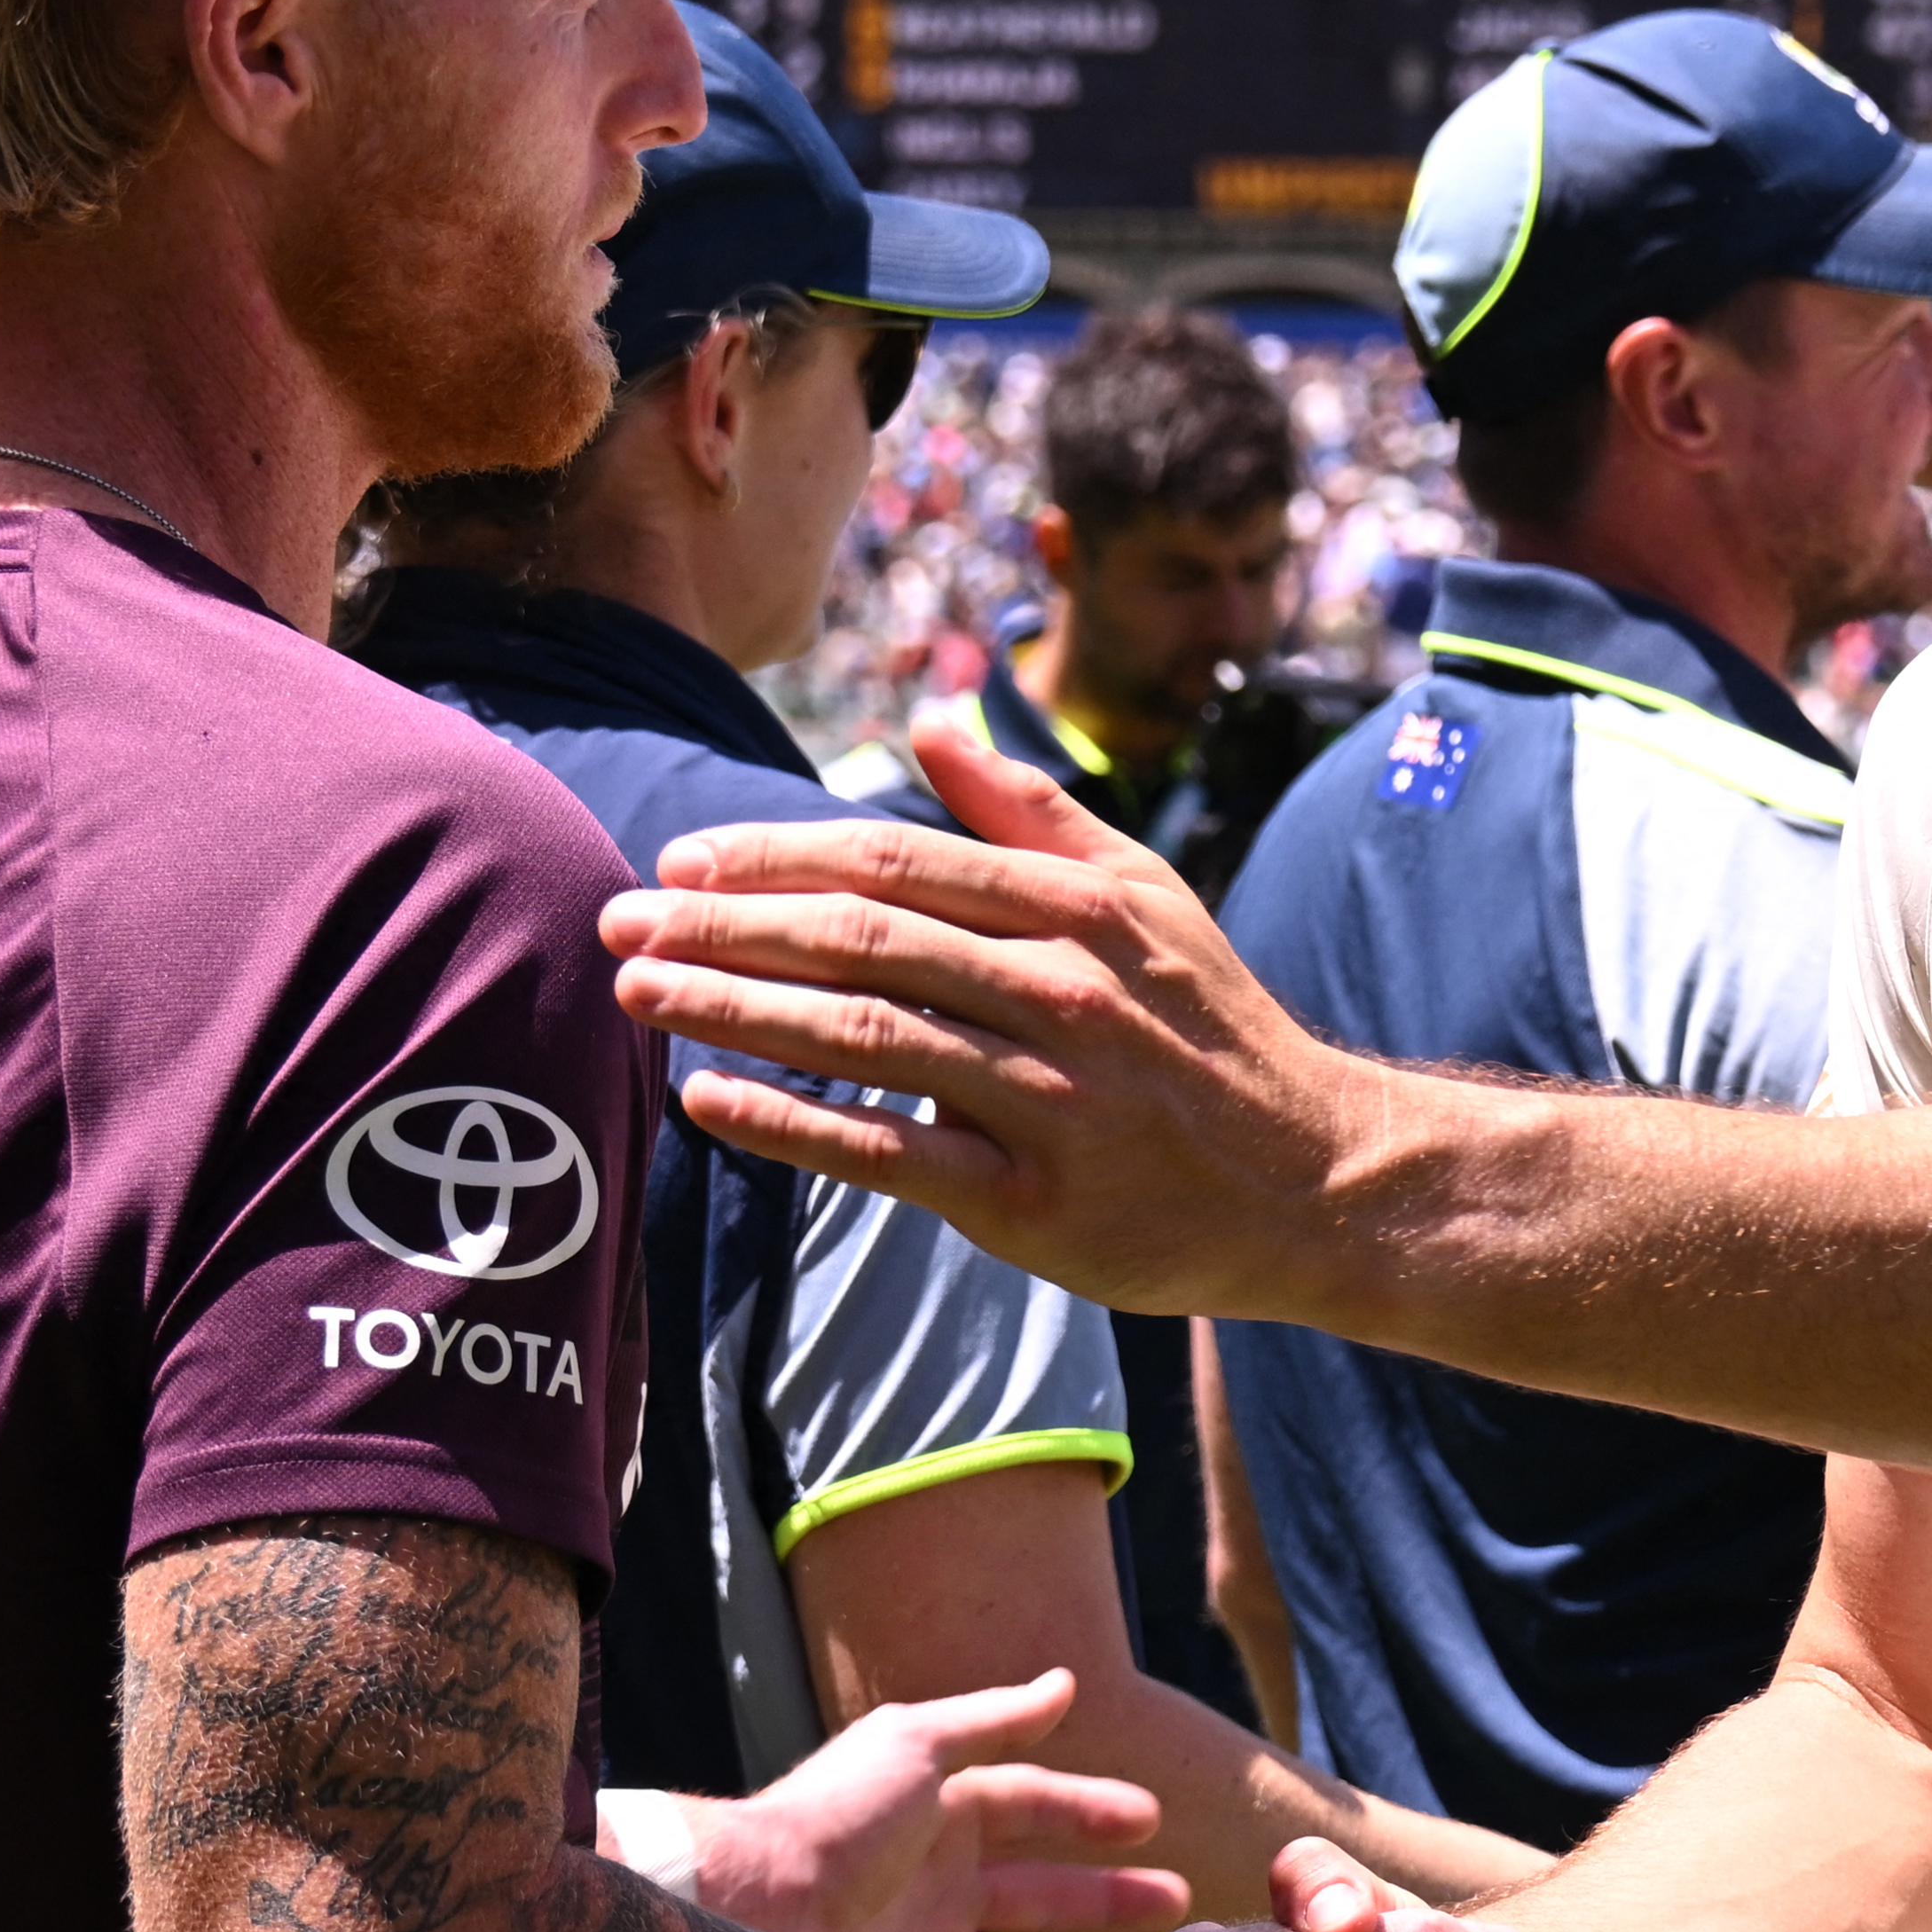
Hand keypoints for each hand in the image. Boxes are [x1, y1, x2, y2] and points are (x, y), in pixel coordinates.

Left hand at [598, 721, 1375, 1318]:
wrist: (1312, 1177)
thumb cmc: (1207, 1026)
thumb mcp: (1144, 897)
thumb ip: (1031, 812)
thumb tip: (927, 726)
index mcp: (1077, 909)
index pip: (893, 865)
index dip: (773, 857)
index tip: (680, 859)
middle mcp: (1060, 991)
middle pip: (859, 941)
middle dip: (723, 924)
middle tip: (619, 920)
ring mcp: (1048, 1098)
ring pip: (861, 1037)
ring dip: (733, 1008)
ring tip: (637, 990)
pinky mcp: (1036, 1205)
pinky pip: (888, 1154)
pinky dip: (789, 1124)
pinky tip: (706, 1099)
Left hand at [684, 1668, 1188, 1931]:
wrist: (755, 1913)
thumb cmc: (834, 1817)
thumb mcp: (916, 1745)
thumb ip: (993, 1718)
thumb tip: (1066, 1679)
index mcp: (937, 1811)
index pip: (1029, 1805)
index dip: (1089, 1809)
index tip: (1151, 1822)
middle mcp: (936, 1880)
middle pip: (1040, 1884)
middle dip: (1108, 1892)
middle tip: (1180, 1901)